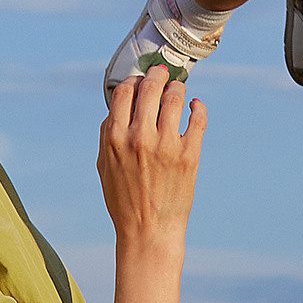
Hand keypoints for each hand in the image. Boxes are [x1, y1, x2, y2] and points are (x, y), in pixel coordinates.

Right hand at [97, 66, 204, 254]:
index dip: (134, 81)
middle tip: (163, 72)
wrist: (149, 231)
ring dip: (178, 88)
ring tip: (179, 88)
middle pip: (151, 88)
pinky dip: (197, 107)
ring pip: (175, 97)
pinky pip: (197, 119)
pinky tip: (195, 106)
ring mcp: (166, 144)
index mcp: (115, 138)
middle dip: (158, 74)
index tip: (140, 80)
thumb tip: (117, 108)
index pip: (124, 92)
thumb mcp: (105, 166)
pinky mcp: (189, 154)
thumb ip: (107, 135)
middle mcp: (139, 137)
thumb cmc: (124, 200)